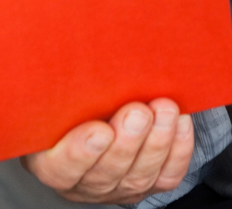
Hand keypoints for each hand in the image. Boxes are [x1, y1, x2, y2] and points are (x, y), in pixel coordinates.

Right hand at [23, 99, 194, 203]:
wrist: (108, 103)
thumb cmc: (78, 94)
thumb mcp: (61, 89)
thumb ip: (64, 82)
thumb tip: (73, 46)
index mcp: (50, 159)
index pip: (60, 168)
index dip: (80, 153)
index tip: (100, 130)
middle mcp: (84, 181)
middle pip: (105, 173)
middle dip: (127, 142)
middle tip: (138, 112)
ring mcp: (119, 186)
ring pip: (139, 176)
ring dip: (156, 142)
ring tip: (165, 110)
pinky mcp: (150, 184)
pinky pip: (167, 175)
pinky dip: (178, 149)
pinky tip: (180, 123)